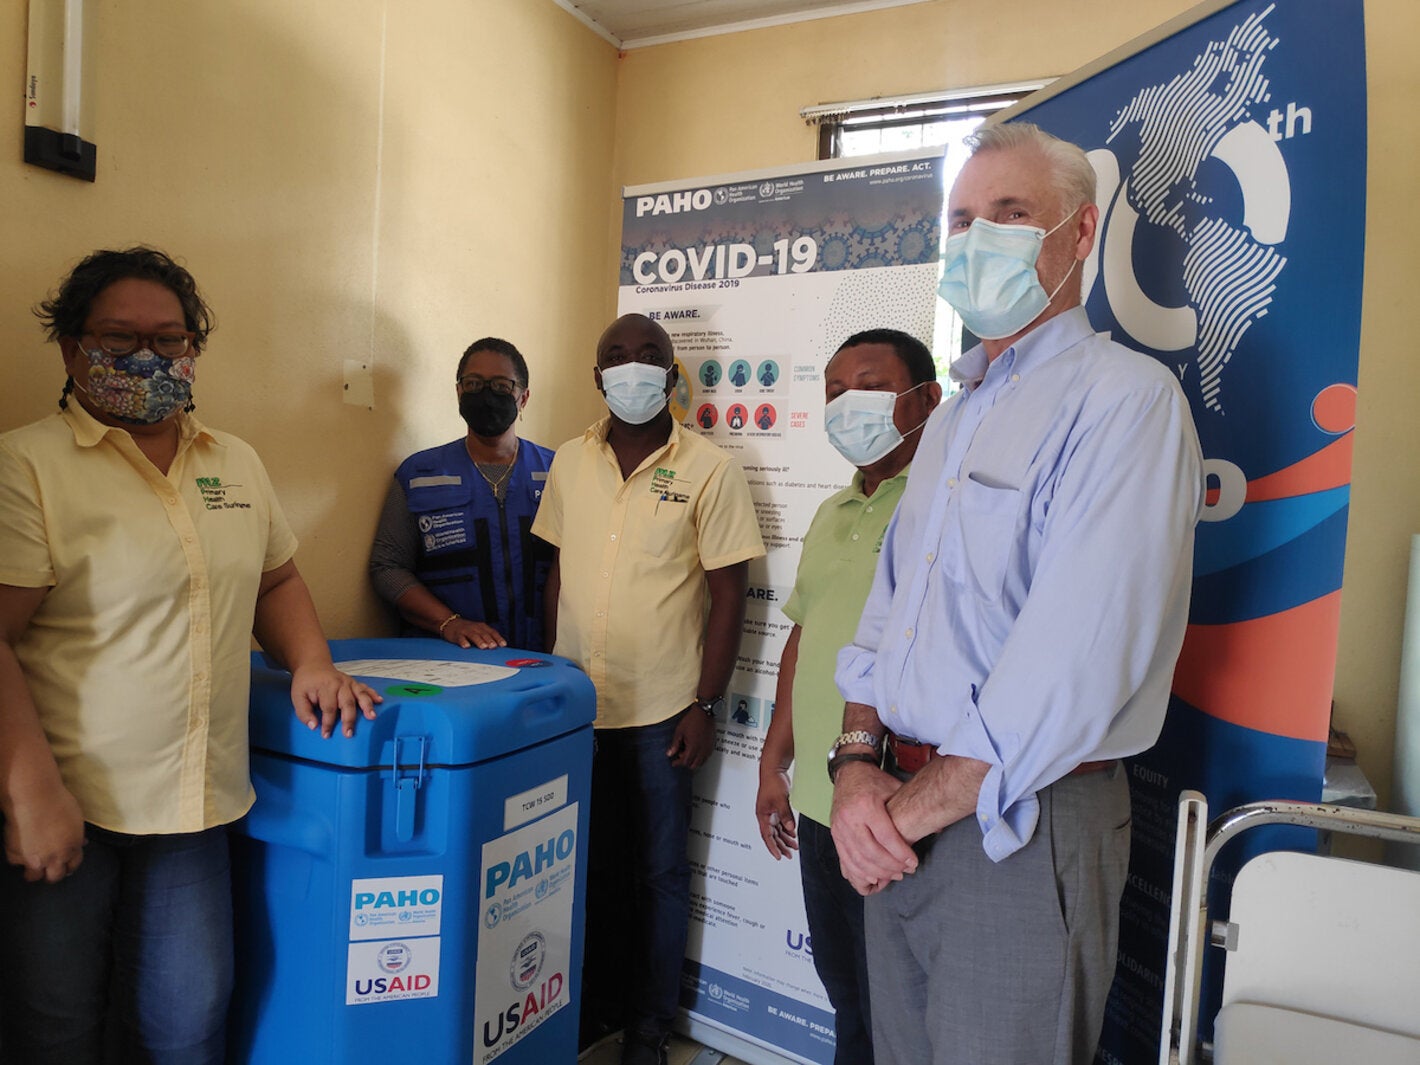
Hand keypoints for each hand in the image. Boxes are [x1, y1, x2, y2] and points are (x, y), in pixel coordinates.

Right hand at [3, 782, 85, 883]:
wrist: (36, 798)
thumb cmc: (59, 802)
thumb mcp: (76, 820)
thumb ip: (77, 836)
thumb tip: (82, 843)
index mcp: (72, 848)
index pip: (73, 865)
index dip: (69, 866)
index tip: (65, 866)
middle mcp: (55, 858)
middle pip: (55, 876)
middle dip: (53, 874)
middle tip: (49, 870)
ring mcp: (35, 858)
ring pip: (33, 876)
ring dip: (34, 872)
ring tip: (33, 867)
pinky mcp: (16, 854)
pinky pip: (16, 862)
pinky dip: (17, 858)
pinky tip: (19, 852)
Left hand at [290, 664, 382, 737]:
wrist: (314, 665)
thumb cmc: (306, 683)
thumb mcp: (298, 697)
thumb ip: (304, 713)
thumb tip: (314, 726)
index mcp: (326, 687)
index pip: (329, 708)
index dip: (328, 723)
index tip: (326, 735)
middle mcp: (340, 684)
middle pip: (347, 703)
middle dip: (349, 719)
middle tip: (349, 733)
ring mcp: (349, 683)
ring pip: (360, 695)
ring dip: (367, 706)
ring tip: (371, 717)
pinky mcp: (354, 683)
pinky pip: (366, 688)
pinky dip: (373, 694)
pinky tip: (379, 701)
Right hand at [441, 617, 506, 650]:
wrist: (450, 623)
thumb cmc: (468, 629)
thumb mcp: (479, 631)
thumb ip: (488, 637)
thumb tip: (498, 647)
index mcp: (482, 627)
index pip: (492, 632)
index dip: (498, 638)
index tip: (503, 645)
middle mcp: (475, 628)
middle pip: (484, 634)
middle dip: (489, 640)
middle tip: (493, 646)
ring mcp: (466, 630)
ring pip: (473, 635)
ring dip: (479, 641)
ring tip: (483, 647)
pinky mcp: (457, 634)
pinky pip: (460, 638)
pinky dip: (463, 642)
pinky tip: (466, 646)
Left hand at [666, 704, 714, 769]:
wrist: (705, 713)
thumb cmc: (693, 720)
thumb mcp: (679, 732)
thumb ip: (675, 744)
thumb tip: (670, 753)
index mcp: (693, 747)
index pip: (685, 762)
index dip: (678, 763)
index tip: (674, 762)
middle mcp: (702, 750)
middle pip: (693, 765)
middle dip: (686, 763)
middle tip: (680, 757)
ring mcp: (708, 748)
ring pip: (701, 762)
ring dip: (693, 761)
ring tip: (687, 753)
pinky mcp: (712, 745)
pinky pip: (706, 757)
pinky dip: (700, 758)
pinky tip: (695, 751)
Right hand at [755, 767, 797, 858]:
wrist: (774, 770)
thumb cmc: (772, 782)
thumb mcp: (780, 800)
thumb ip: (785, 815)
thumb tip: (790, 828)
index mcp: (762, 815)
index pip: (767, 835)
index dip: (772, 847)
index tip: (778, 856)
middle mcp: (766, 815)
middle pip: (772, 835)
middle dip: (780, 846)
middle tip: (788, 855)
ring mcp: (771, 812)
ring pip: (777, 830)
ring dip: (785, 838)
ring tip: (793, 846)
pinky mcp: (776, 808)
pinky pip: (781, 822)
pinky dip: (787, 829)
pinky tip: (792, 833)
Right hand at [830, 761, 916, 895]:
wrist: (849, 773)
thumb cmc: (874, 781)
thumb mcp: (894, 788)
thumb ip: (913, 807)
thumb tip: (938, 827)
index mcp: (866, 805)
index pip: (885, 837)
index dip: (900, 853)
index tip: (913, 863)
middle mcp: (850, 818)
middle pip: (871, 852)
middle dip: (891, 866)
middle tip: (905, 871)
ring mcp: (839, 828)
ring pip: (858, 860)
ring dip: (877, 873)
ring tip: (893, 875)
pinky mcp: (835, 835)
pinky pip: (846, 860)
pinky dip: (859, 873)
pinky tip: (872, 878)